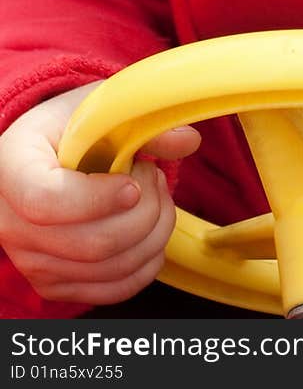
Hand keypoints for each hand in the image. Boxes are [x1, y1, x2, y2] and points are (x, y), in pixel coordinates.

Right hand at [0, 83, 200, 304]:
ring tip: (155, 196)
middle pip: (91, 243)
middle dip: (145, 211)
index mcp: (14, 169)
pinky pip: (111, 289)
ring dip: (153, 233)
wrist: (46, 156)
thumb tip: (188, 140)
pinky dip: (146, 264)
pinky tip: (153, 231)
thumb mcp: (98, 109)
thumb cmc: (69, 128)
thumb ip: (141, 122)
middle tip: (153, 176)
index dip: (98, 199)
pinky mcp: (53, 284)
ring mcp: (31, 261)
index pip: (47, 201)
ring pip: (108, 268)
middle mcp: (12, 223)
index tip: (133, 183)